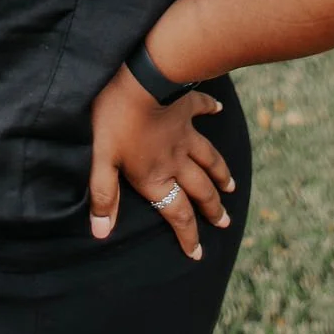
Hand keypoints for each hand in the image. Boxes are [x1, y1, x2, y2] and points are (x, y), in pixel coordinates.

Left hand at [88, 62, 235, 258]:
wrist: (140, 80)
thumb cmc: (115, 119)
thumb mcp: (102, 160)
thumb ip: (104, 196)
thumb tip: (101, 232)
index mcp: (155, 176)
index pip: (176, 214)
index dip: (187, 236)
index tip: (198, 253)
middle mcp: (176, 160)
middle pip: (199, 190)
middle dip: (212, 209)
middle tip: (224, 223)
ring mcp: (185, 133)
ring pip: (208, 159)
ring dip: (220, 174)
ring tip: (231, 187)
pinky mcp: (186, 107)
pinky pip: (202, 109)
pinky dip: (210, 110)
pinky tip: (218, 110)